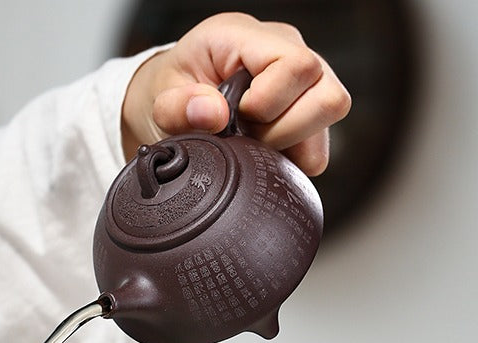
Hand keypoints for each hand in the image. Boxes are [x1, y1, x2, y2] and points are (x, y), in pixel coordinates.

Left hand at [121, 12, 350, 175]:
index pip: (297, 65)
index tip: (236, 118)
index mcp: (247, 37)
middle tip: (246, 136)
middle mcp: (285, 49)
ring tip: (254, 143)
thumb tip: (213, 114)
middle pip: (327, 95)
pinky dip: (291, 159)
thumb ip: (177, 108)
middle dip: (283, 130)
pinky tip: (263, 152)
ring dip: (292, 143)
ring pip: (331, 114)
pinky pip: (319, 144)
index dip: (269, 103)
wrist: (165, 101)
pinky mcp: (306, 109)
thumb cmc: (169, 93)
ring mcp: (302, 79)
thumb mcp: (158, 100)